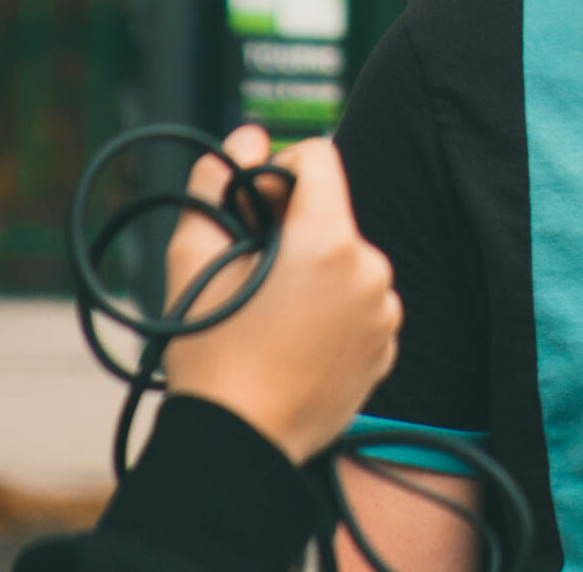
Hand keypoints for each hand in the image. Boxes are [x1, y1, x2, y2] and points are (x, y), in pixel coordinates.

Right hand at [161, 124, 400, 464]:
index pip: (319, 157)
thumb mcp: (194, 258)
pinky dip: (333, 308)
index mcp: (329, 239)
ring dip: (314, 270)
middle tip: (250, 270)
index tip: (252, 208)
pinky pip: (361, 302)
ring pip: (347, 259)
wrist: (237, 443)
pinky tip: (294, 338)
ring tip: (270, 312)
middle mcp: (371, 269)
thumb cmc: (211, 352)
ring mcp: (385, 311)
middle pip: (332, 214)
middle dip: (292, 228)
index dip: (279, 170)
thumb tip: (247, 138)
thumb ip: (218, 183)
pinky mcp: (388, 347)